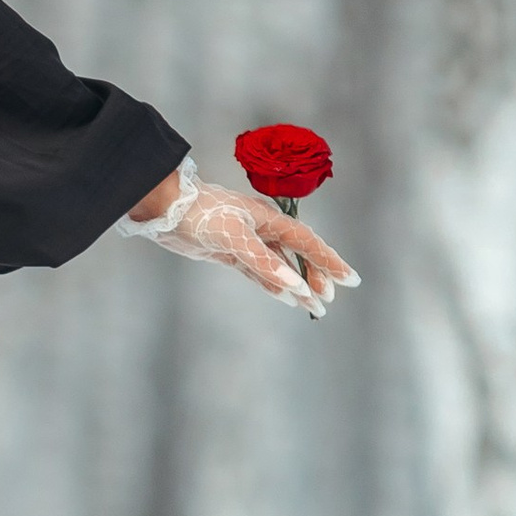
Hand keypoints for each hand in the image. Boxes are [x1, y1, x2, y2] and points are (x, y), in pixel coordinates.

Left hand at [123, 168, 357, 320]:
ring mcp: (247, 242)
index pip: (308, 243)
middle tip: (330, 297)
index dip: (329, 261)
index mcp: (269, 220)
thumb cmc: (202, 214)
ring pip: (279, 267)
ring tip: (314, 306)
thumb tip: (294, 286)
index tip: (349, 279)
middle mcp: (262, 229)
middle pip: (297, 255)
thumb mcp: (235, 239)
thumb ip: (265, 263)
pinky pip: (259, 272)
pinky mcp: (230, 252)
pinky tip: (286, 298)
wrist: (166, 209)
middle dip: (316, 275)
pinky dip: (273, 285)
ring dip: (296, 285)